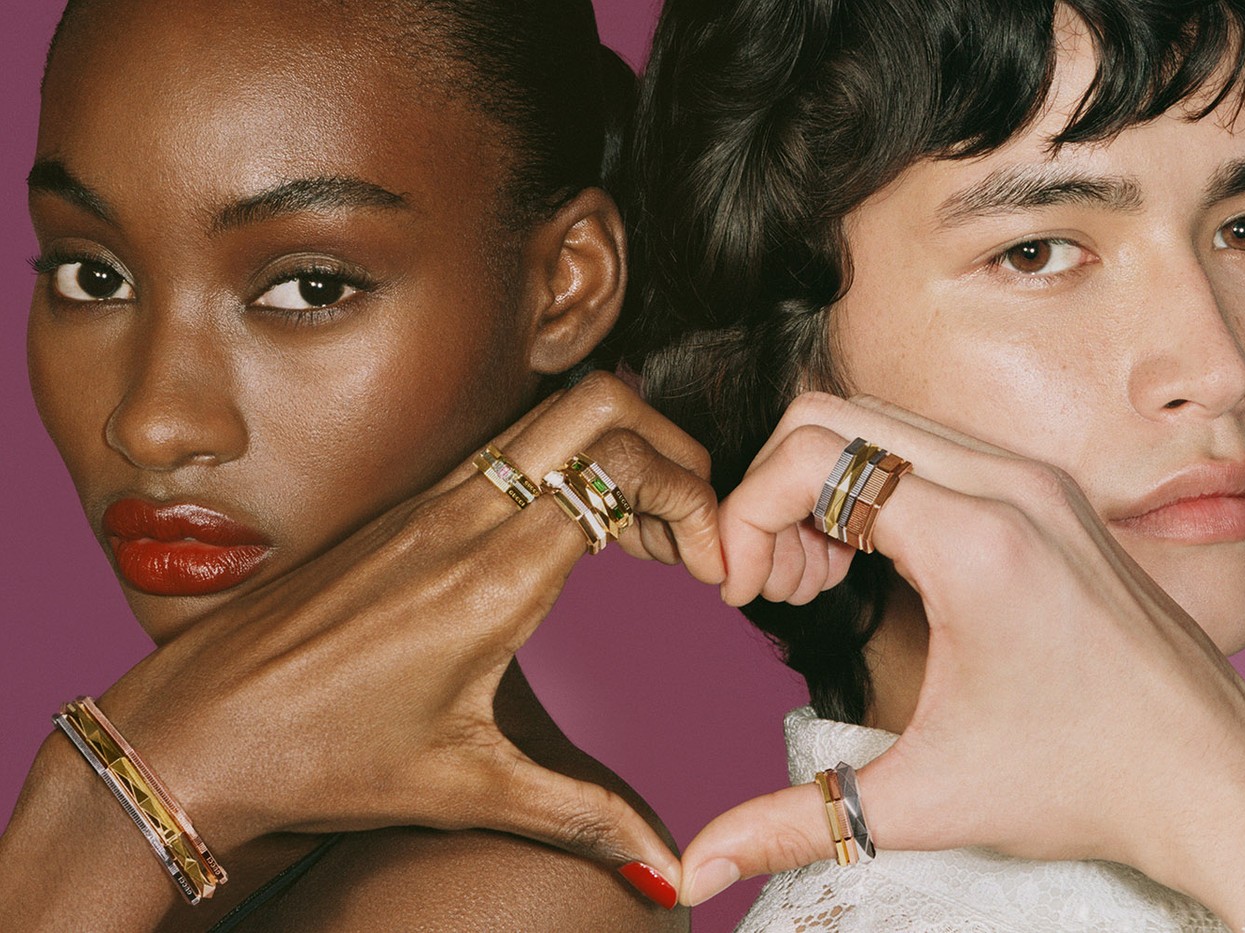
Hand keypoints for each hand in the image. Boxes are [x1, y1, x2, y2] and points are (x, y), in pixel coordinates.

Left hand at [89, 372, 720, 894]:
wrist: (195, 732)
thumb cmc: (320, 757)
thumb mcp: (467, 787)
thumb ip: (586, 820)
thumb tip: (667, 878)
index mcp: (494, 574)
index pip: (623, 467)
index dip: (697, 501)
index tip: (715, 571)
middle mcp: (465, 514)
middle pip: (600, 405)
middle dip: (674, 449)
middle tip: (697, 530)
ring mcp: (431, 502)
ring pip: (554, 420)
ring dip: (621, 459)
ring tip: (648, 544)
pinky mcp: (407, 511)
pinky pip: (511, 453)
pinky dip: (568, 472)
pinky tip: (577, 544)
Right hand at [680, 391, 1244, 927]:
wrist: (1214, 777)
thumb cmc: (1088, 782)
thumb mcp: (925, 800)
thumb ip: (790, 822)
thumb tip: (690, 870)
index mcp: (976, 540)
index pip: (811, 454)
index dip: (744, 514)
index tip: (740, 591)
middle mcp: (1010, 482)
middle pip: (831, 415)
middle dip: (772, 493)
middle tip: (772, 585)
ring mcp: (1035, 477)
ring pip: (878, 422)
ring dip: (823, 488)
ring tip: (819, 582)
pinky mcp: (1048, 490)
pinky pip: (927, 446)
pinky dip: (873, 487)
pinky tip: (874, 566)